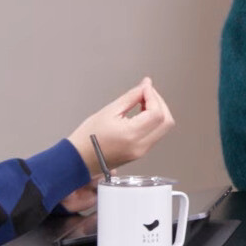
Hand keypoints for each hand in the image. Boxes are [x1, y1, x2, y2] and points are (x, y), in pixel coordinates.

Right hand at [63, 78, 175, 209]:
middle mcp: (140, 146)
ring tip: (142, 102)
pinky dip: (153, 121)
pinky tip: (141, 113)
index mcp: (131, 135)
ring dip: (158, 111)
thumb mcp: (109, 111)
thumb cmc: (87, 138)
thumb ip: (131, 97)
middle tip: (147, 93)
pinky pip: (155, 134)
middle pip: (166, 122)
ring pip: (163, 128)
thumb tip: (145, 86)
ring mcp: (142, 151)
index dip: (153, 96)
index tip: (145, 87)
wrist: (79, 159)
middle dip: (160, 103)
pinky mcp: (140, 152)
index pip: (156, 113)